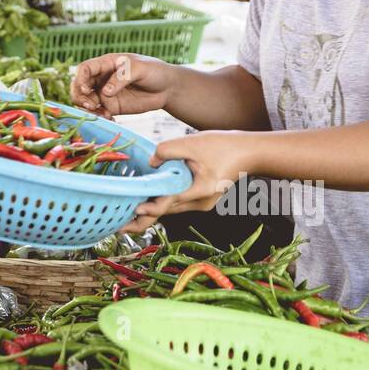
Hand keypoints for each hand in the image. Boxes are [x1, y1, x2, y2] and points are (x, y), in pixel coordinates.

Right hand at [71, 53, 171, 119]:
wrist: (167, 88)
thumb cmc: (154, 71)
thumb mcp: (139, 68)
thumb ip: (121, 78)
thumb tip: (105, 92)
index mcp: (105, 64)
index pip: (84, 69)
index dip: (80, 79)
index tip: (86, 90)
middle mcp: (101, 78)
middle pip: (79, 86)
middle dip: (79, 97)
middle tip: (91, 106)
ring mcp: (105, 93)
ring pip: (85, 101)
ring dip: (88, 109)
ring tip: (103, 114)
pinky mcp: (112, 107)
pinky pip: (98, 113)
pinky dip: (99, 117)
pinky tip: (111, 119)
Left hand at [121, 131, 251, 231]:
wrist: (249, 153)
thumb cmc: (223, 146)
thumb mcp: (193, 143)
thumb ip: (168, 150)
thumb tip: (150, 161)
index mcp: (200, 190)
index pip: (170, 200)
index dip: (151, 206)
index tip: (134, 208)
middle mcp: (200, 203)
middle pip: (167, 211)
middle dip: (143, 217)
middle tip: (119, 226)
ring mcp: (202, 204)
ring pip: (171, 209)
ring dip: (150, 211)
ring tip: (126, 219)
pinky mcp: (201, 200)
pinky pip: (177, 203)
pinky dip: (162, 203)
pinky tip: (145, 205)